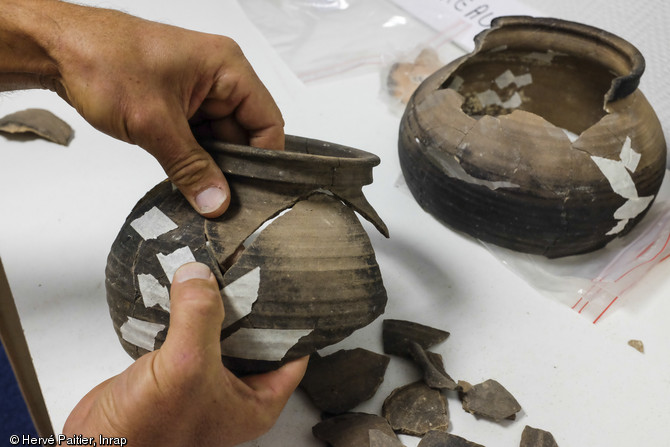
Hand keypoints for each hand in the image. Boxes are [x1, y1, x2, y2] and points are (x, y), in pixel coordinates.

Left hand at [2, 1, 284, 216]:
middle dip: (231, 166)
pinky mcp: (177, 102)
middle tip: (221, 199)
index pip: (267, 120)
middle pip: (244, 133)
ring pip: (219, 138)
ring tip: (198, 188)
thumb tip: (218, 201)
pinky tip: (183, 175)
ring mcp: (197, 90)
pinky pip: (197, 136)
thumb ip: (191, 167)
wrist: (56, 49)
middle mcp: (218, 77)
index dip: (263, 158)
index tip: (252, 191)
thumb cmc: (102, 61)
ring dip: (208, 163)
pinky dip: (191, 156)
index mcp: (227, 67)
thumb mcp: (155, 123)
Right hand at [63, 263, 307, 446]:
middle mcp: (235, 390)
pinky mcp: (176, 370)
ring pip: (222, 331)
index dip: (292, 319)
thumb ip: (198, 316)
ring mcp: (205, 379)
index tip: (288, 285)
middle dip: (251, 304)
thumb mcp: (186, 366)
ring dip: (217, 304)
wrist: (97, 444)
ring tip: (220, 267)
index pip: (292, 353)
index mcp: (257, 401)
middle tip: (251, 267)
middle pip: (256, 336)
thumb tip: (200, 273)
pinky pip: (191, 331)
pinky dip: (188, 310)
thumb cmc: (148, 429)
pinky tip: (186, 286)